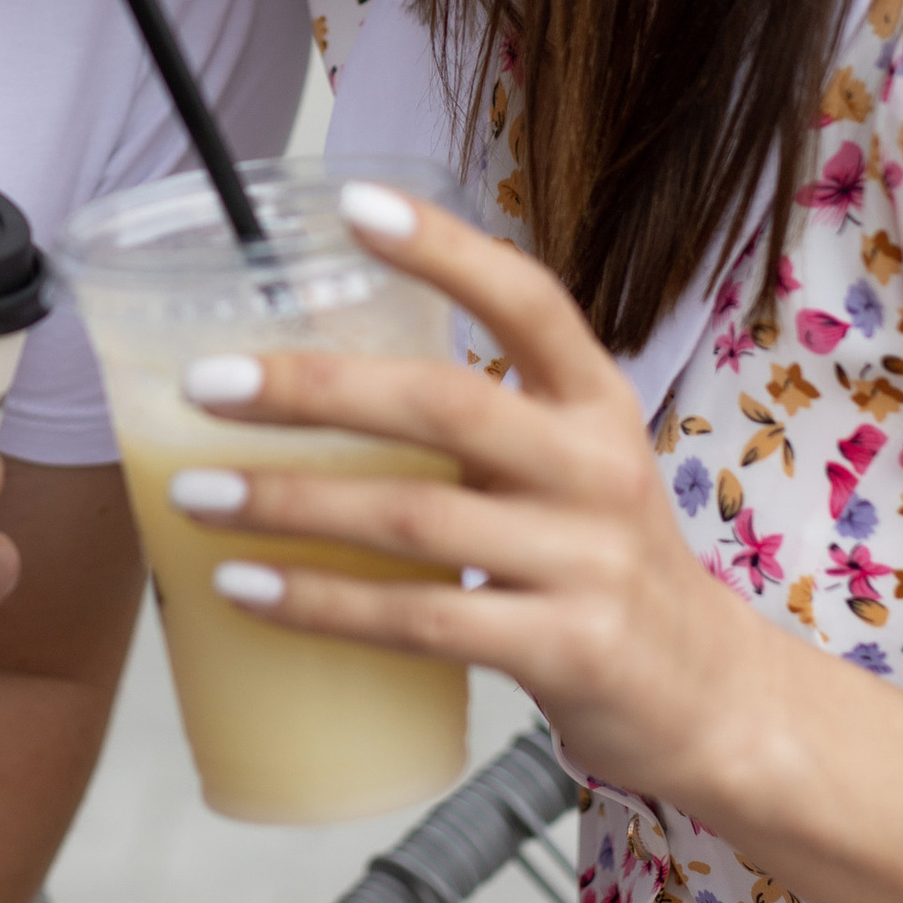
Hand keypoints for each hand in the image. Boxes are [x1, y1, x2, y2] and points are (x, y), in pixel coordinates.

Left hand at [170, 187, 760, 804]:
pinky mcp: (566, 650)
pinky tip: (243, 590)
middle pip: (444, 404)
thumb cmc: (596, 557)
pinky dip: (320, 604)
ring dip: (290, 504)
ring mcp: (585, 561)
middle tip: (207, 383)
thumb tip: (297, 378)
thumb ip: (470, 417)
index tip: (350, 205)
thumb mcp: (564, 463)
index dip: (443, 248)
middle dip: (315, 388)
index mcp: (594, 401)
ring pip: (413, 518)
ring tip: (194, 495)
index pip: (527, 299)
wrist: (708, 697)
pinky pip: (421, 621)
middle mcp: (595, 467)